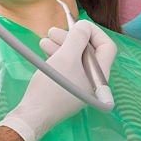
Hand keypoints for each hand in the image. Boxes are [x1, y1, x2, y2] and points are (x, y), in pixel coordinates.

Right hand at [0, 20, 116, 140]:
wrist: (33, 116)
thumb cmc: (52, 86)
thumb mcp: (66, 56)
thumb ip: (78, 38)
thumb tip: (84, 26)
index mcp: (99, 74)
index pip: (106, 46)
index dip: (93, 32)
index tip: (77, 25)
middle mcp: (93, 81)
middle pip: (89, 52)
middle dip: (72, 37)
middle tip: (53, 31)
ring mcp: (81, 87)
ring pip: (76, 59)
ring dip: (62, 45)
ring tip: (44, 39)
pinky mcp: (68, 91)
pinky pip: (68, 69)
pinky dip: (58, 57)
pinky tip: (45, 51)